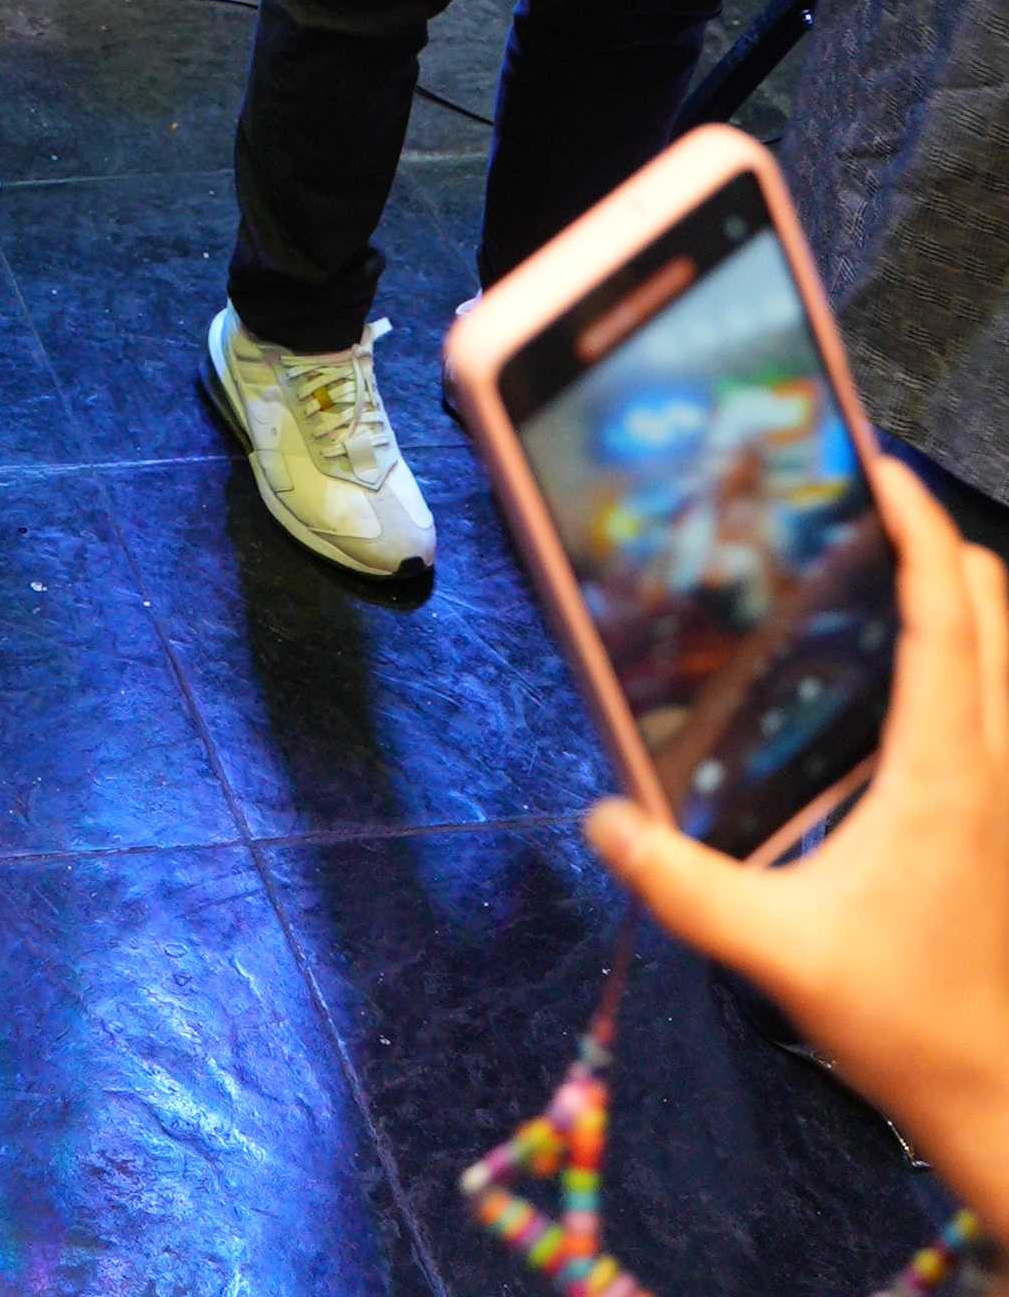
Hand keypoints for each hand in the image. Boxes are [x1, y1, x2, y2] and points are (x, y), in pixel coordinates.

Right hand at [586, 458, 1008, 1220]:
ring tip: (883, 584)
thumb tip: (602, 821)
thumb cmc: (904, 1020)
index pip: (949, 614)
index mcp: (947, 770)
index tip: (880, 468)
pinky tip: (902, 693)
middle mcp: (997, 763)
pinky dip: (972, 663)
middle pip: (1000, 609)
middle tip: (865, 521)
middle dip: (945, 545)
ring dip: (966, 603)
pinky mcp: (1008, 822)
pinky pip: (1004, 705)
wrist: (1000, 1102)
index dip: (921, 528)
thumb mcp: (778, 951)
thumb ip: (682, 884)